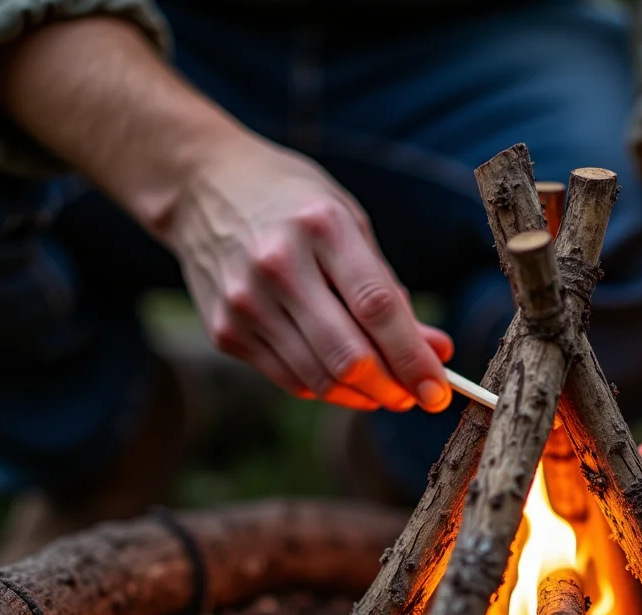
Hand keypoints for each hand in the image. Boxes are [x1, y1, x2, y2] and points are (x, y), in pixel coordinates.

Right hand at [166, 137, 452, 411]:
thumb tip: (436, 351)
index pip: (377, 307)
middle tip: (414, 398)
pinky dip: (325, 386)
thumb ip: (389, 290)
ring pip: (319, 378)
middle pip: (347, 355)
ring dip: (361, 396)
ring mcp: (245, 301)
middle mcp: (279, 265)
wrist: (202, 188)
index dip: (413, 358)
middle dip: (391, 389)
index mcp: (322, 227)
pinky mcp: (224, 330)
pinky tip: (342, 376)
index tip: (438, 392)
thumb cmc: (293, 205)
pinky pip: (289, 379)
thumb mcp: (348, 224)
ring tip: (384, 391)